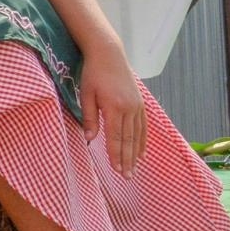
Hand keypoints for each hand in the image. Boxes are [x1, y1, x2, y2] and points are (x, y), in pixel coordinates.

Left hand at [79, 45, 145, 177]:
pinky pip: (143, 126)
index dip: (116, 155)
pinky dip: (143, 140)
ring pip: (138, 135)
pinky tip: (142, 152)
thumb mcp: (86, 94)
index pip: (115, 137)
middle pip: (129, 140)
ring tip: (135, 168)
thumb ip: (89, 117)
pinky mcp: (141, 103)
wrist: (109, 53)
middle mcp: (129, 108)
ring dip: (136, 153)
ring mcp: (137, 106)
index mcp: (114, 107)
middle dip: (127, 160)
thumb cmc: (93, 73)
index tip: (117, 170)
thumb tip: (89, 138)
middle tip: (128, 177)